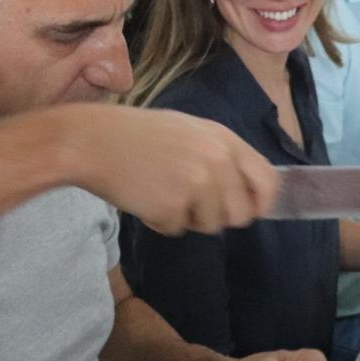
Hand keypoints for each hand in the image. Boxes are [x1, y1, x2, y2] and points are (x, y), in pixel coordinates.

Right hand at [66, 106, 278, 236]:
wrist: (92, 141)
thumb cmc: (137, 135)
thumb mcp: (189, 131)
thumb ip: (220, 156)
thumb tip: (246, 192)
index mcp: (224, 139)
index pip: (267, 180)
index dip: (262, 203)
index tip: (250, 212)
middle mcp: (217, 161)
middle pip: (240, 214)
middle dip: (217, 215)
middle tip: (189, 201)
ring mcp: (196, 184)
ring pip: (209, 225)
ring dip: (186, 217)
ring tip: (161, 191)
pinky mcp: (173, 206)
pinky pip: (177, 229)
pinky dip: (160, 221)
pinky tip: (143, 196)